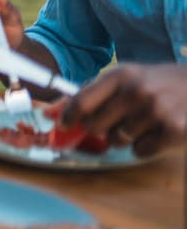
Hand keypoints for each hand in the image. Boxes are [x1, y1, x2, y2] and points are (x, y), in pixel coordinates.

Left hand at [48, 63, 186, 157]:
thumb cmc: (155, 83)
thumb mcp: (125, 77)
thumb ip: (93, 91)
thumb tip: (55, 111)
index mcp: (120, 76)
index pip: (82, 101)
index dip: (68, 117)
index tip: (63, 125)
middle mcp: (136, 92)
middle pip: (95, 126)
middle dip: (98, 128)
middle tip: (112, 121)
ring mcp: (156, 112)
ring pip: (117, 141)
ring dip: (124, 137)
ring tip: (140, 122)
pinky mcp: (174, 131)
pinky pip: (140, 152)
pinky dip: (144, 146)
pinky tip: (155, 131)